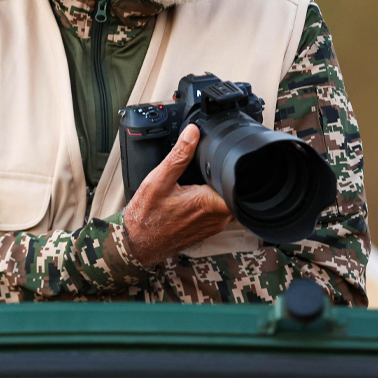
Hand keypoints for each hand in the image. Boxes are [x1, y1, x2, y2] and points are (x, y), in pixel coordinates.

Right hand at [123, 123, 234, 265]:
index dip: (235, 170)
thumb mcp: (159, 180)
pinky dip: (211, 201)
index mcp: (209, 203)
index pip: (239, 185)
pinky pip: (220, 211)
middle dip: (223, 178)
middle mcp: (217, 217)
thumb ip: (179, 156)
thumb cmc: (146, 216)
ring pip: (228, 200)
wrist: (137, 243)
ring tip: (198, 184)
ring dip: (217, 190)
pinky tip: (195, 197)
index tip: (223, 162)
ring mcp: (214, 225)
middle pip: (234, 190)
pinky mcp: (210, 230)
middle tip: (204, 172)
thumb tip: (192, 133)